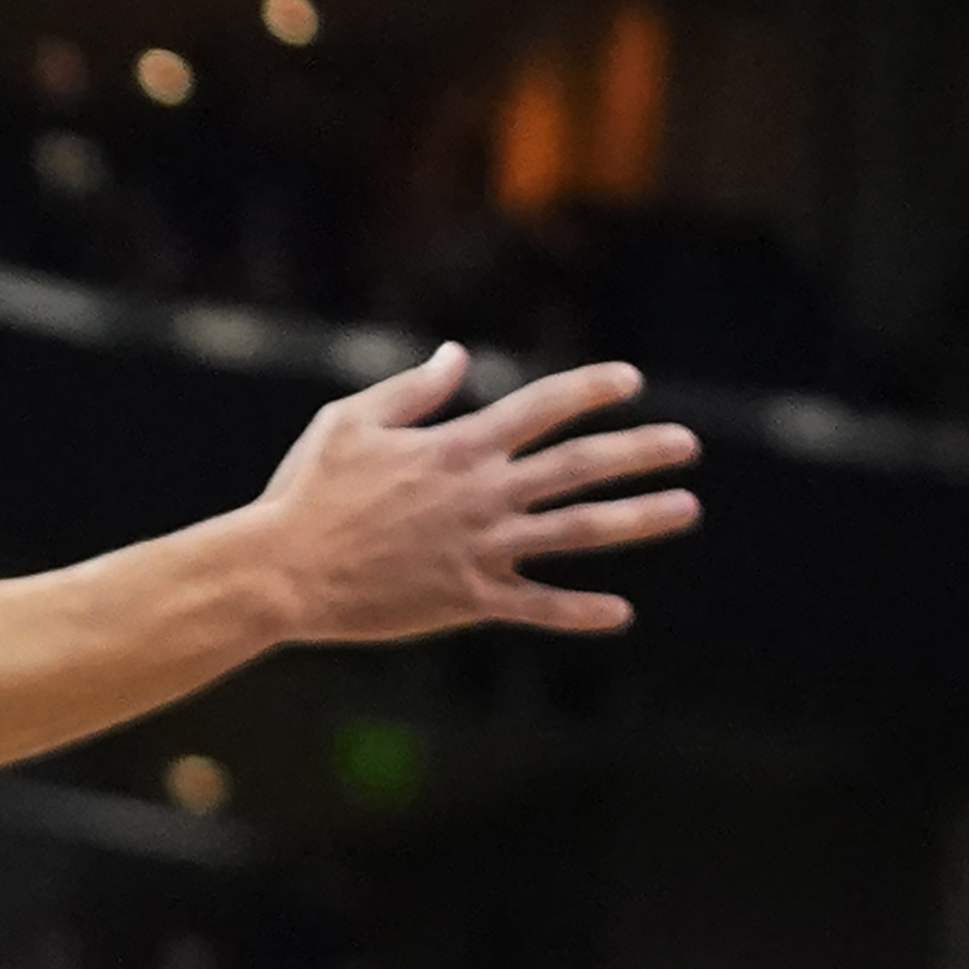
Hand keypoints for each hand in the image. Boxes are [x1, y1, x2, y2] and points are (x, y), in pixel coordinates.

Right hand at [244, 347, 698, 641]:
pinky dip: (581, 612)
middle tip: (687, 444)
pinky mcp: (468, 598)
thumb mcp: (348, 423)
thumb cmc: (305, 492)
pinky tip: (621, 613)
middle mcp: (481, 495)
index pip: (540, 408)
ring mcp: (481, 549)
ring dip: (640, 518)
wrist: (281, 572)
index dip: (590, 389)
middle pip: (579, 467)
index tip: (632, 380)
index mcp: (455, 448)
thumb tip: (457, 356)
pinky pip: (537, 607)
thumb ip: (410, 391)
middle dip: (640, 451)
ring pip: (579, 531)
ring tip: (686, 508)